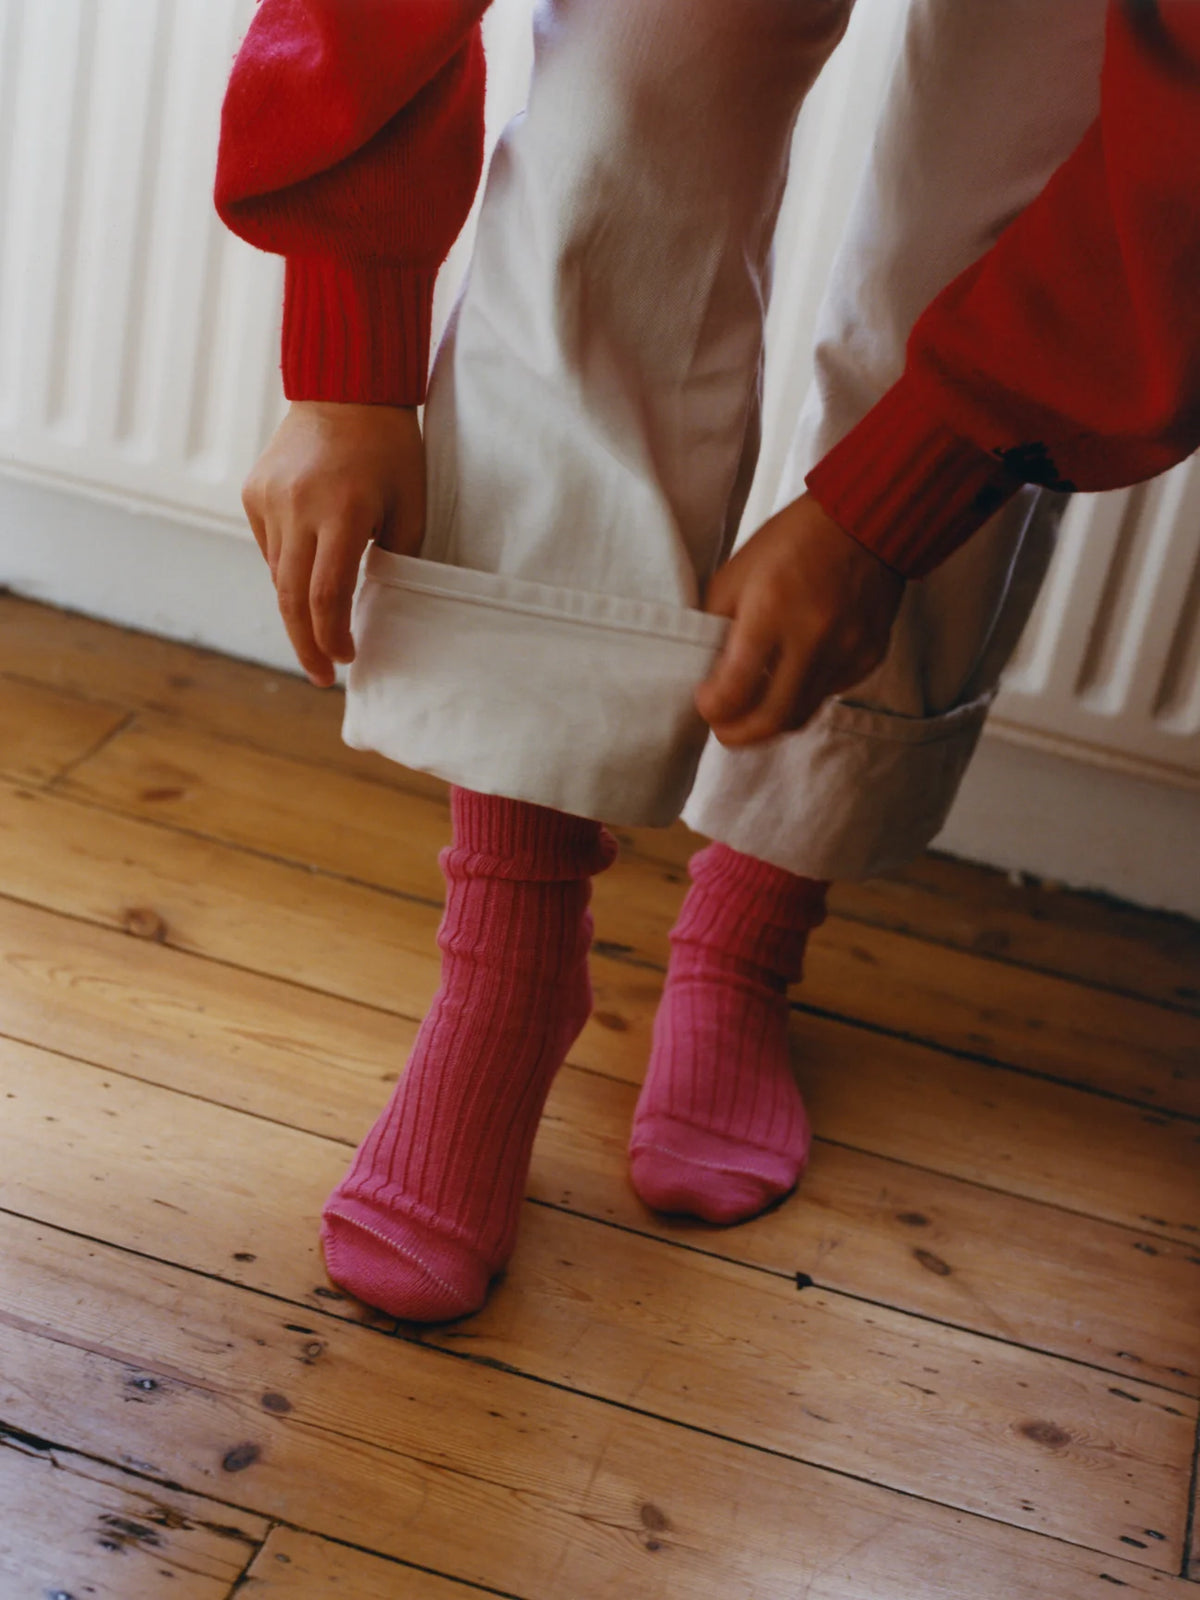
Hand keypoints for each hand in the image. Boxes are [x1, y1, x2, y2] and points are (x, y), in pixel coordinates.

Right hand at [242, 401, 425, 686]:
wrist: (345, 389)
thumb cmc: (390, 449)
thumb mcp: (410, 505)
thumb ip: (397, 557)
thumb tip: (378, 606)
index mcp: (341, 513)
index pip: (326, 596)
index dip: (332, 637)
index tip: (345, 659)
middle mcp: (297, 508)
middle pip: (291, 598)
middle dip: (305, 643)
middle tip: (319, 675)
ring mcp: (269, 500)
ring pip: (277, 575)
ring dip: (298, 607)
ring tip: (319, 626)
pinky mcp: (253, 492)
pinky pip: (269, 547)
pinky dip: (287, 568)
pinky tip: (308, 570)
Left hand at [697, 493, 903, 745]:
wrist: (865, 519)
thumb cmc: (791, 541)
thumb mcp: (736, 574)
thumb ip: (717, 626)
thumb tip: (708, 673)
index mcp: (769, 611)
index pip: (735, 689)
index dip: (713, 708)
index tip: (705, 702)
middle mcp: (812, 637)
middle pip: (772, 718)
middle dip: (739, 734)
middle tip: (723, 728)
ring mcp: (847, 650)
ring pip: (802, 713)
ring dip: (770, 719)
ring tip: (753, 708)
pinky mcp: (870, 656)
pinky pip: (829, 693)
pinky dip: (804, 693)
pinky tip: (793, 675)